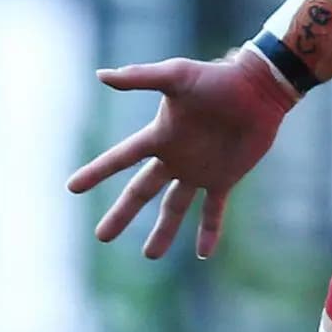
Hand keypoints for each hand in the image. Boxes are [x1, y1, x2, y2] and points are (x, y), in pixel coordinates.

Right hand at [66, 49, 292, 260]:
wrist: (259, 88)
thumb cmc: (217, 78)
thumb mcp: (177, 75)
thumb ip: (140, 77)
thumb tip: (101, 75)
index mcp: (159, 136)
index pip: (120, 158)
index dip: (96, 172)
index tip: (72, 188)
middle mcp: (174, 158)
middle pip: (140, 192)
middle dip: (121, 215)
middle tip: (101, 237)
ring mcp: (199, 171)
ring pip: (174, 208)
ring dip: (163, 232)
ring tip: (151, 256)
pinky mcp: (224, 179)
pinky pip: (213, 210)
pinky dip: (210, 231)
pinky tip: (204, 253)